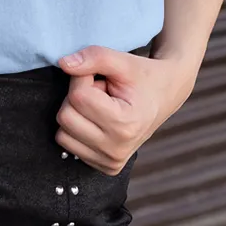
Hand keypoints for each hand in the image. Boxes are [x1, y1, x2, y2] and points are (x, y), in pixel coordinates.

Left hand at [54, 45, 195, 175]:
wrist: (164, 97)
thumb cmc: (143, 77)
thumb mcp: (123, 61)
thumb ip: (94, 57)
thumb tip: (63, 64)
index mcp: (124, 125)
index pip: (77, 96)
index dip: (84, 78)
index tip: (101, 77)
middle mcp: (117, 150)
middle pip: (65, 116)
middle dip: (78, 96)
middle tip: (102, 92)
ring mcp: (110, 162)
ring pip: (62, 133)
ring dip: (77, 114)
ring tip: (101, 106)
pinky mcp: (105, 167)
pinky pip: (69, 145)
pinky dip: (79, 129)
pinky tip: (100, 121)